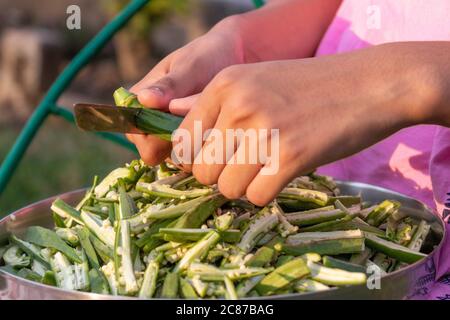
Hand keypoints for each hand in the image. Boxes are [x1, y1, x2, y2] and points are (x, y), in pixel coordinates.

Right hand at [127, 17, 243, 163]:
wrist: (233, 58)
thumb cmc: (207, 56)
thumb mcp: (190, 66)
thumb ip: (170, 85)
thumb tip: (144, 99)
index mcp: (139, 101)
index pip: (136, 133)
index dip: (155, 137)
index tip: (182, 125)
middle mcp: (150, 122)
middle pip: (153, 152)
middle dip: (179, 143)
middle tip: (206, 123)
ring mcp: (169, 134)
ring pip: (175, 157)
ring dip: (195, 145)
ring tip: (215, 120)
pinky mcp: (190, 141)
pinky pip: (194, 156)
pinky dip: (206, 147)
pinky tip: (219, 129)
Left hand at [175, 42, 447, 205]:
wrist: (370, 84)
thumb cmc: (309, 86)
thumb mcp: (255, 80)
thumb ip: (211, 102)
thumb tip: (167, 111)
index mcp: (223, 84)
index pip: (182, 141)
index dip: (194, 158)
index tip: (214, 160)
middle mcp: (238, 105)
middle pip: (200, 170)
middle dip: (221, 175)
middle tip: (246, 165)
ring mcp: (264, 131)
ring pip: (226, 188)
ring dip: (244, 186)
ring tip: (266, 167)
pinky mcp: (291, 157)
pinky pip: (256, 197)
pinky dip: (267, 192)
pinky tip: (282, 174)